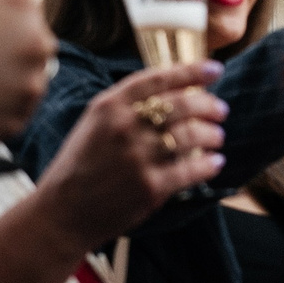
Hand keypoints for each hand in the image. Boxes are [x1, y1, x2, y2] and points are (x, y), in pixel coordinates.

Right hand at [33, 63, 227, 247]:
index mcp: (109, 106)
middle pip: (182, 105)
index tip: (214, 70)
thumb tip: (170, 92)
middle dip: (209, 105)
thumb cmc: (79, 166)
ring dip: (212, 134)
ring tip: (217, 137)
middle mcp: (124, 127)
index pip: (159, 78)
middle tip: (220, 109)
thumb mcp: (93, 123)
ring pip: (191, 135)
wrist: (62, 212)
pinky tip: (215, 163)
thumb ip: (124, 106)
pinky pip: (191, 170)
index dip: (192, 71)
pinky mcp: (150, 187)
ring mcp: (138, 157)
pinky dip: (209, 165)